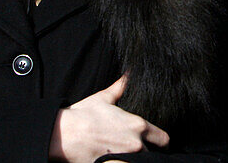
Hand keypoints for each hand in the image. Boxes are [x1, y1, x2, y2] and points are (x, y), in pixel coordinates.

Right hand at [48, 76, 168, 162]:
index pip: (163, 139)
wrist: (63, 135)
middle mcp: (136, 144)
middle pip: (151, 153)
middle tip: (136, 150)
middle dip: (146, 152)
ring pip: (140, 162)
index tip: (156, 143)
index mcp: (138, 126)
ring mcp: (125, 159)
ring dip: (135, 159)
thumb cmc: (82, 116)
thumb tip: (128, 74)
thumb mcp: (103, 98)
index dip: (161, 142)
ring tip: (125, 155)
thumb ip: (119, 87)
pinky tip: (115, 161)